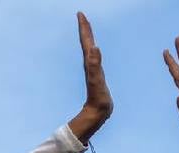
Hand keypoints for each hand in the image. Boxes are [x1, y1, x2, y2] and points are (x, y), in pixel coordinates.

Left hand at [67, 12, 112, 143]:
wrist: (97, 112)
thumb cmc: (98, 98)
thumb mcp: (97, 80)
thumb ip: (95, 64)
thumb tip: (94, 47)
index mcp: (90, 62)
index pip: (86, 42)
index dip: (84, 28)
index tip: (81, 14)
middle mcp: (89, 64)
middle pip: (86, 43)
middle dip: (85, 29)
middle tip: (82, 16)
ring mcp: (93, 69)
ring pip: (89, 49)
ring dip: (88, 37)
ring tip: (87, 28)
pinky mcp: (97, 74)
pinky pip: (94, 57)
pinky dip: (94, 49)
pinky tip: (95, 49)